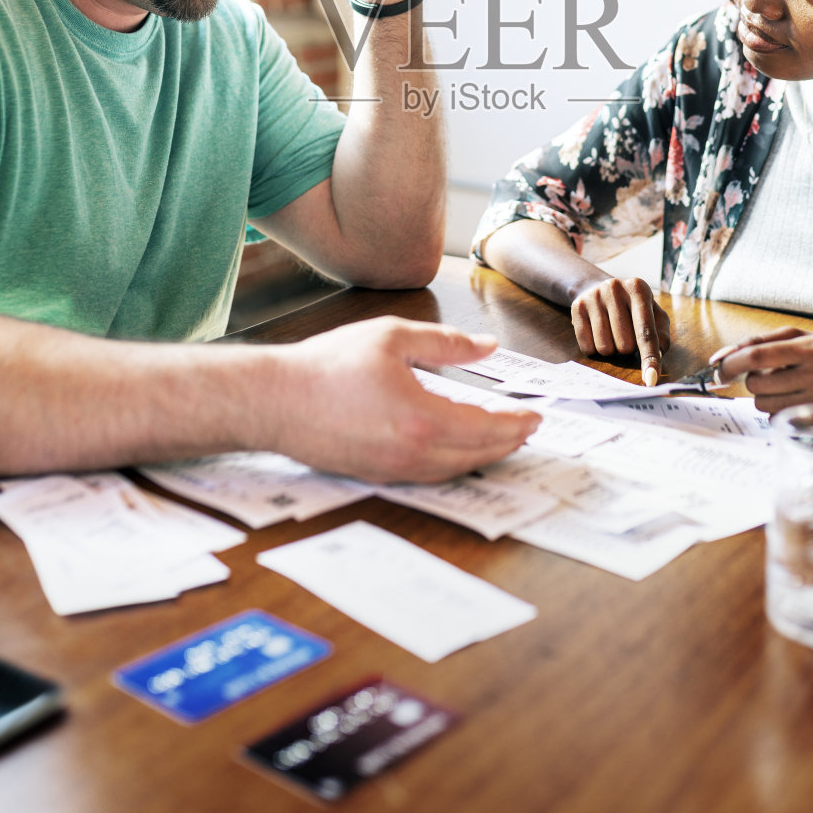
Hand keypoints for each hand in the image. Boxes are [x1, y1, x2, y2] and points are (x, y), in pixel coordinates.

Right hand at [263, 318, 541, 482]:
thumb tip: (486, 347)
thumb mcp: (392, 338)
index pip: (487, 427)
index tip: (536, 415)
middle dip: (509, 442)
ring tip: (502, 440)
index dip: (516, 422)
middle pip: (478, 455)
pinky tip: (457, 449)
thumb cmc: (328, 366)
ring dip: (484, 456)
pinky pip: (430, 475)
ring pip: (455, 470)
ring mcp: (394, 470)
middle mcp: (413, 454)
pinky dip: (455, 463)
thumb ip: (445, 343)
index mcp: (423, 418)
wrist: (276, 400)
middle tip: (528, 430)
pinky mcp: (377, 475)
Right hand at [570, 277, 670, 385]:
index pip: (646, 331)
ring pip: (605, 348)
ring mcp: (594, 296)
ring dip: (612, 349)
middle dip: (628, 348)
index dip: (650, 358)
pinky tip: (597, 332)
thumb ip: (661, 335)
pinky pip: (587, 347)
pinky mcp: (577, 307)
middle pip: (625, 345)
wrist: (598, 287)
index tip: (651, 379)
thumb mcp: (653, 314)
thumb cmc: (633, 308)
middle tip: (626, 333)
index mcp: (638, 288)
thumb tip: (658, 356)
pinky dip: (595, 348)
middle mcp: (615, 288)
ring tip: (612, 332)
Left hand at [713, 327, 812, 414]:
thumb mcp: (800, 337)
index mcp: (810, 348)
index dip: (731, 363)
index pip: (757, 356)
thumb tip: (721, 356)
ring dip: (765, 396)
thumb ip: (760, 342)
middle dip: (753, 380)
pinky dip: (778, 409)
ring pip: (764, 405)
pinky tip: (796, 400)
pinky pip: (779, 419)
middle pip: (757, 385)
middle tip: (770, 374)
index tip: (719, 368)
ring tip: (786, 386)